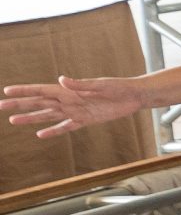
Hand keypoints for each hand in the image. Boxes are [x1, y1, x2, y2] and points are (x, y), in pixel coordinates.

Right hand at [0, 75, 147, 137]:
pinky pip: (66, 127)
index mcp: (69, 91)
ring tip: (13, 121)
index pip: (41, 90)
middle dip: (19, 105)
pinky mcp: (85, 120)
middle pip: (38, 103)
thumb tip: (62, 80)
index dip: (24, 91)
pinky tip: (40, 135)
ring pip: (47, 116)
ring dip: (30, 118)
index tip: (6, 91)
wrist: (133, 96)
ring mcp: (75, 111)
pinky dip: (53, 131)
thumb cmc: (118, 87)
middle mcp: (68, 101)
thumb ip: (80, 84)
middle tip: (1, 107)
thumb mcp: (100, 85)